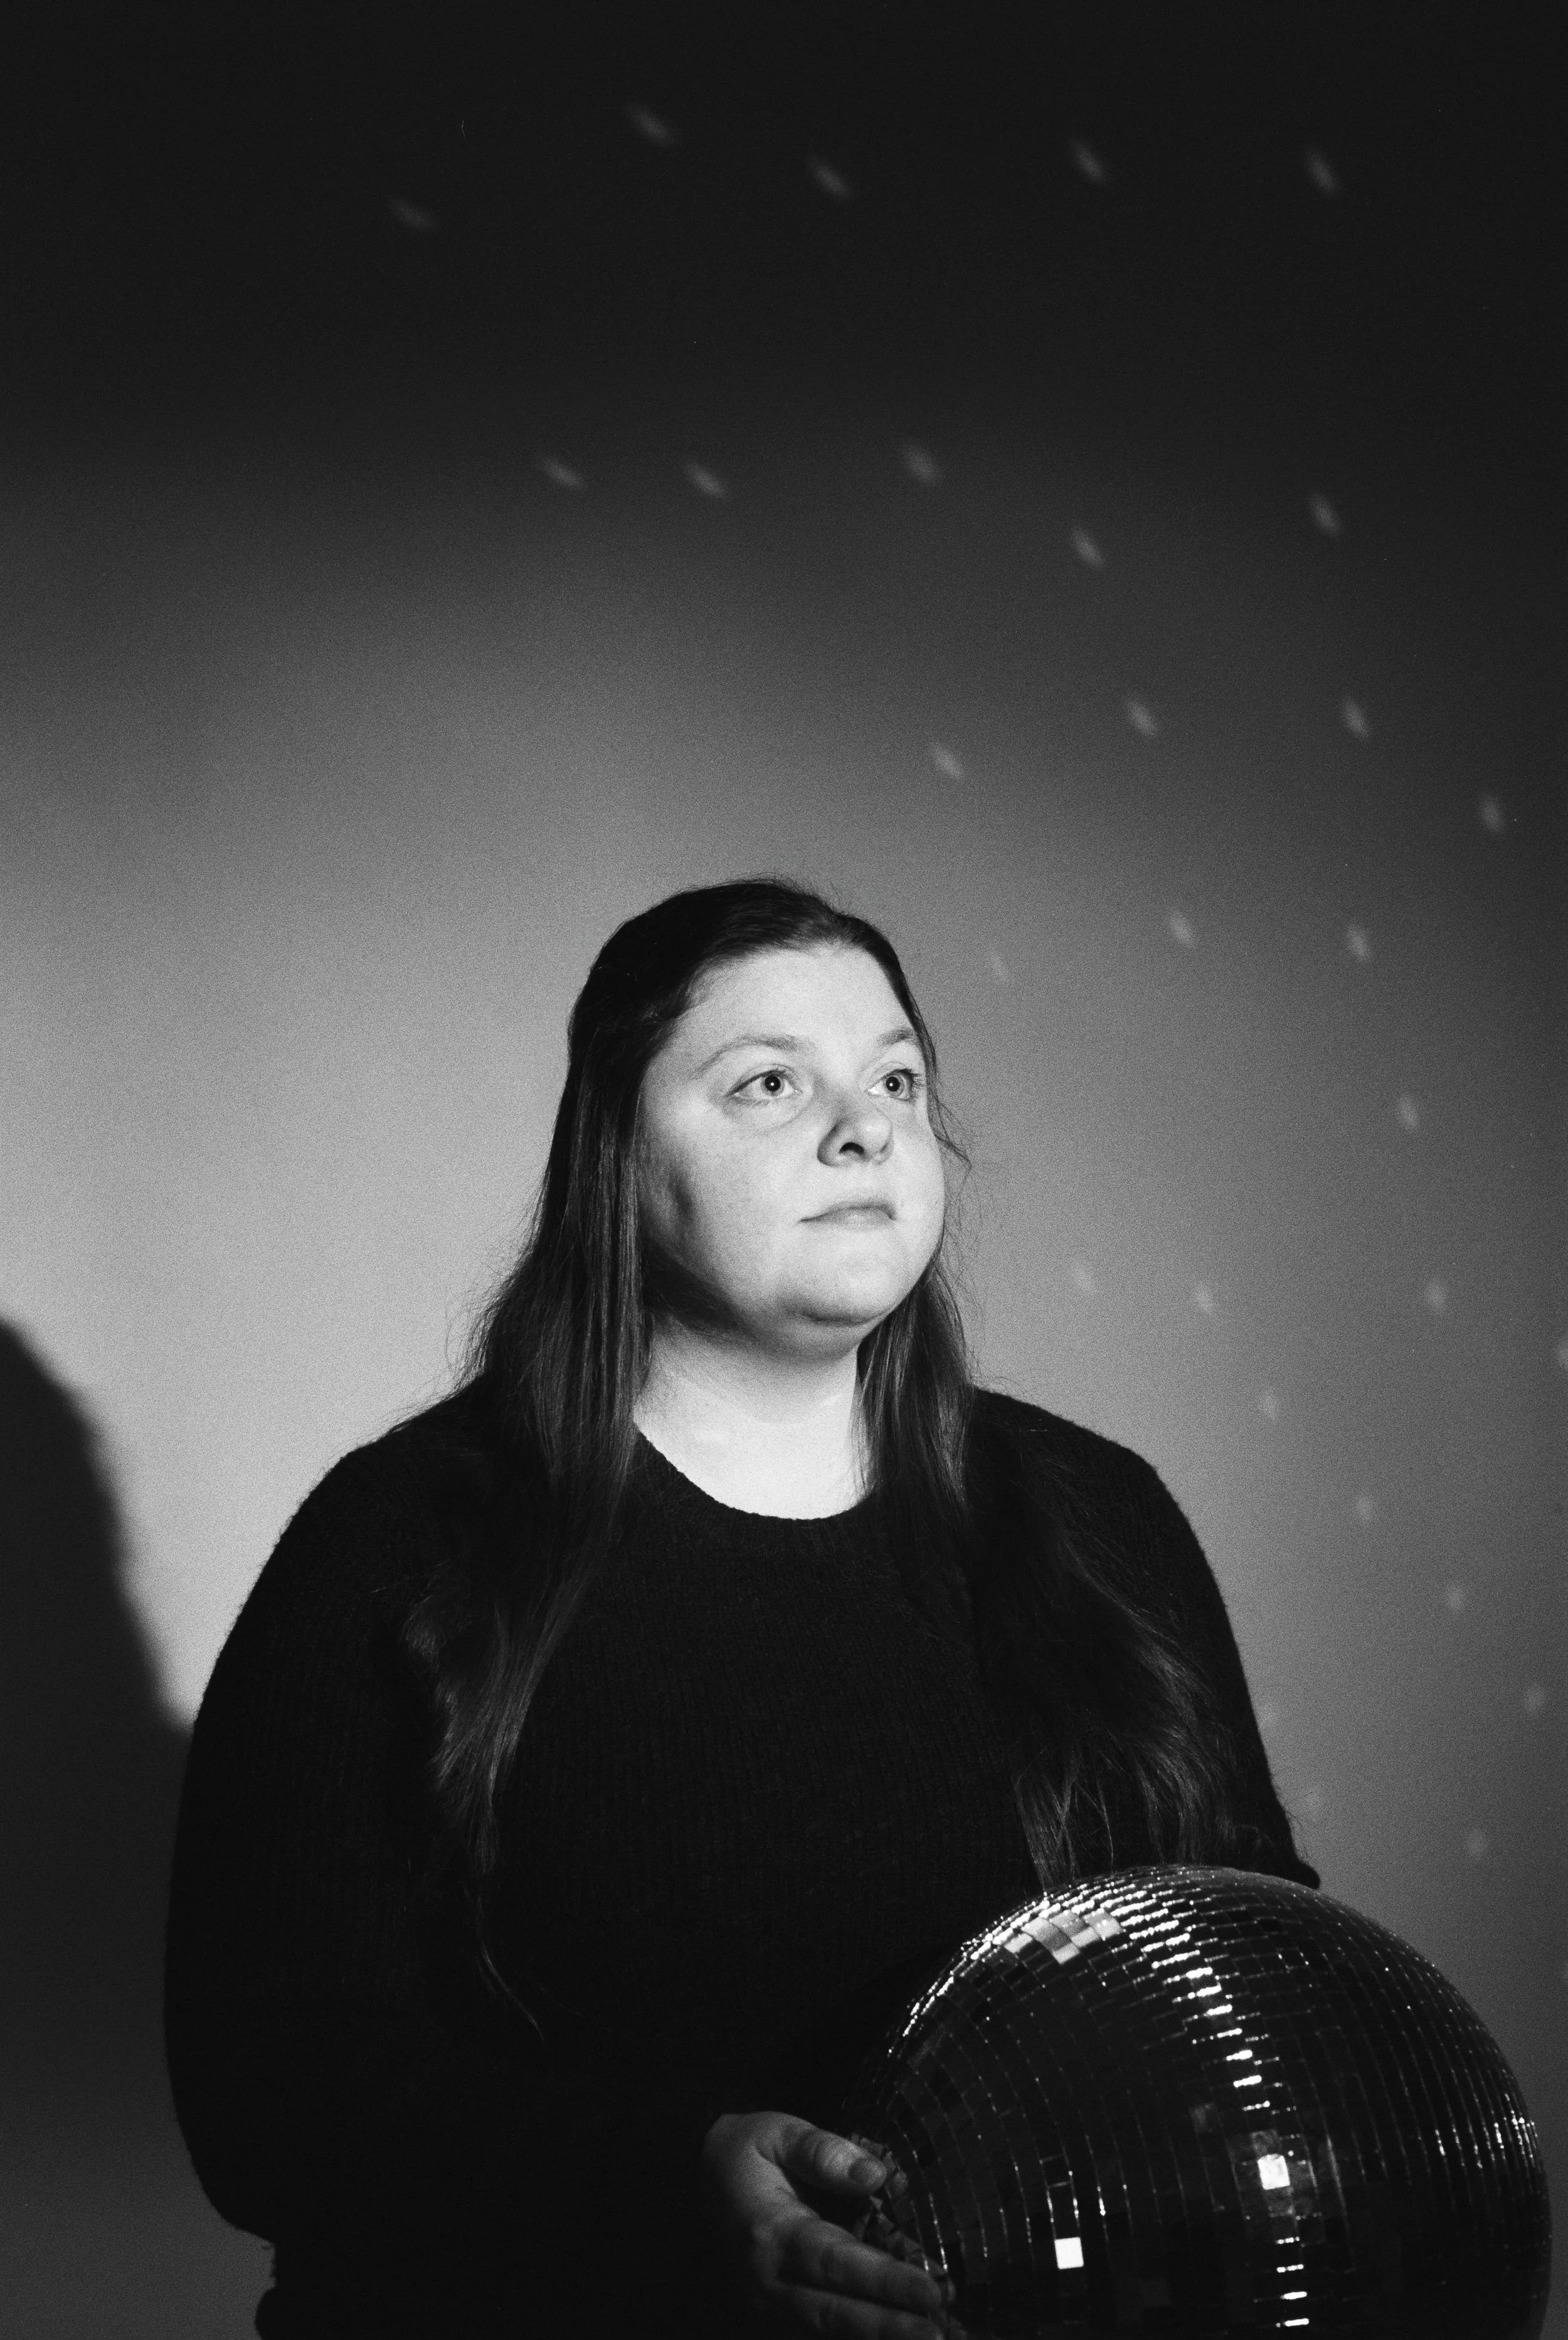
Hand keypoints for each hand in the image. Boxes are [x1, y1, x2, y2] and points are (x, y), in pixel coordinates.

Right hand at [695, 2109, 955, 2334]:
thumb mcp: (779, 2132)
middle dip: (890, 2326)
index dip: (884, 2281)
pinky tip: (892, 2339)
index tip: (930, 2291)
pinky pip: (815, 2337)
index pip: (835, 2262)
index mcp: (770, 2231)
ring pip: (827, 2334)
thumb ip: (823, 2151)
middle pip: (835, 2312)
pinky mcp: (772, 2318)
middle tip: (938, 2331)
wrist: (695, 2177)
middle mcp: (766, 2280)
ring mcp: (766, 2307)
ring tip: (928, 2339)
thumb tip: (876, 2175)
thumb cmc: (747, 2152)